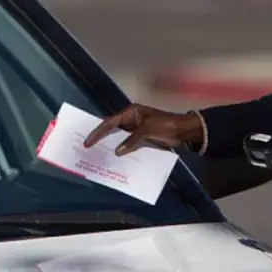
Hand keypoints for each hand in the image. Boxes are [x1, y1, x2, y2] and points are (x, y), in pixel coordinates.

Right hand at [83, 104, 202, 155]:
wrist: (184, 130)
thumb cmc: (166, 125)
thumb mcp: (148, 131)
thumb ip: (132, 140)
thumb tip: (117, 152)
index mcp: (131, 112)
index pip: (110, 122)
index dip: (98, 132)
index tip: (88, 142)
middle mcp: (131, 119)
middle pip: (112, 128)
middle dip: (100, 137)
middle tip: (87, 147)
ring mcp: (136, 128)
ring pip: (119, 137)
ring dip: (110, 144)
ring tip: (97, 155)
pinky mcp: (142, 137)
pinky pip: (128, 144)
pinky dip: (122, 150)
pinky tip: (116, 159)